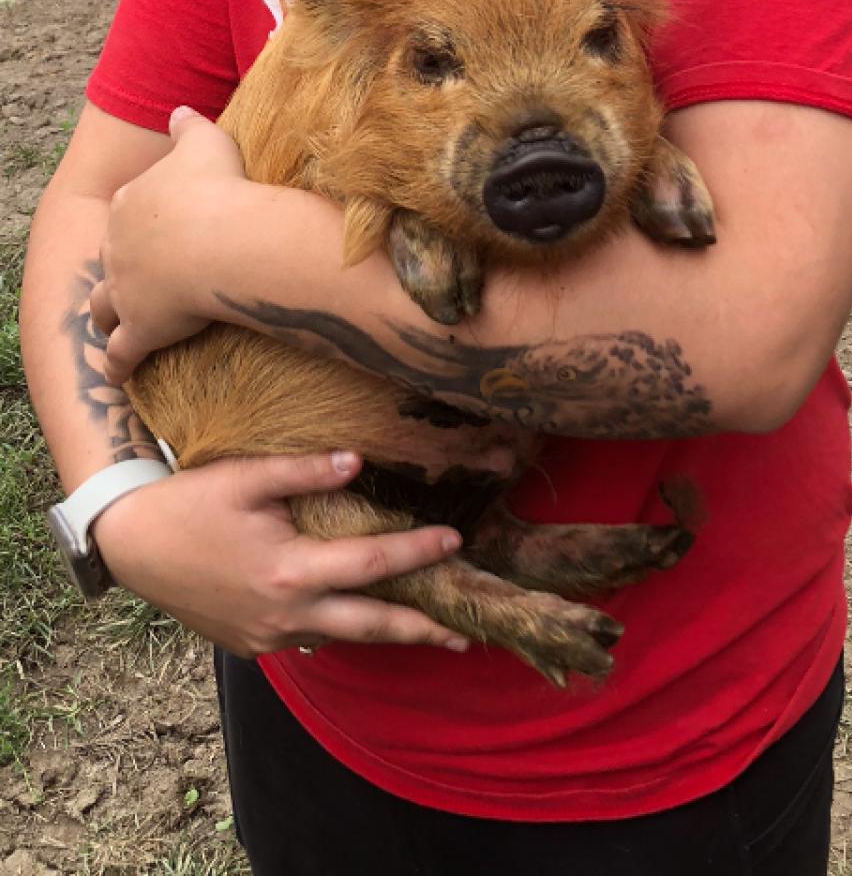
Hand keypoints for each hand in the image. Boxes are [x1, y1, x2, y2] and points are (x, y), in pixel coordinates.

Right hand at [91, 449, 470, 657]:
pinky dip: (339, 629)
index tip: (456, 540)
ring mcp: (267, 637)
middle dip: (422, 629)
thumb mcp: (246, 477)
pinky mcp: (251, 644)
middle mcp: (286, 615)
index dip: (418, 553)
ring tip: (428, 630)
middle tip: (468, 635)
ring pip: (341, 636)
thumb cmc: (189, 504)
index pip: (373, 565)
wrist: (130, 545)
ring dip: (384, 633)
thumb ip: (305, 471)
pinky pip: (308, 639)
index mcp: (290, 573)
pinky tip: (358, 620)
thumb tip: (359, 460)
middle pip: (371, 626)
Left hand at [93, 107, 249, 383]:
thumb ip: (187, 125)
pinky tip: (117, 375)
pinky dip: (117, 364)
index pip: (129, 212)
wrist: (225, 240)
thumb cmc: (220, 188)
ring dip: (107, 314)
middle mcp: (118, 247)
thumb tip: (177, 110)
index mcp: (131, 203)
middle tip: (136, 275)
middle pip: (111, 257)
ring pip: (104, 306)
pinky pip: (122, 352)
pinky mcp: (140, 328)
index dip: (141, 221)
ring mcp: (126, 289)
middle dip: (119, 265)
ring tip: (114, 323)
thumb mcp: (206, 141)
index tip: (156, 228)